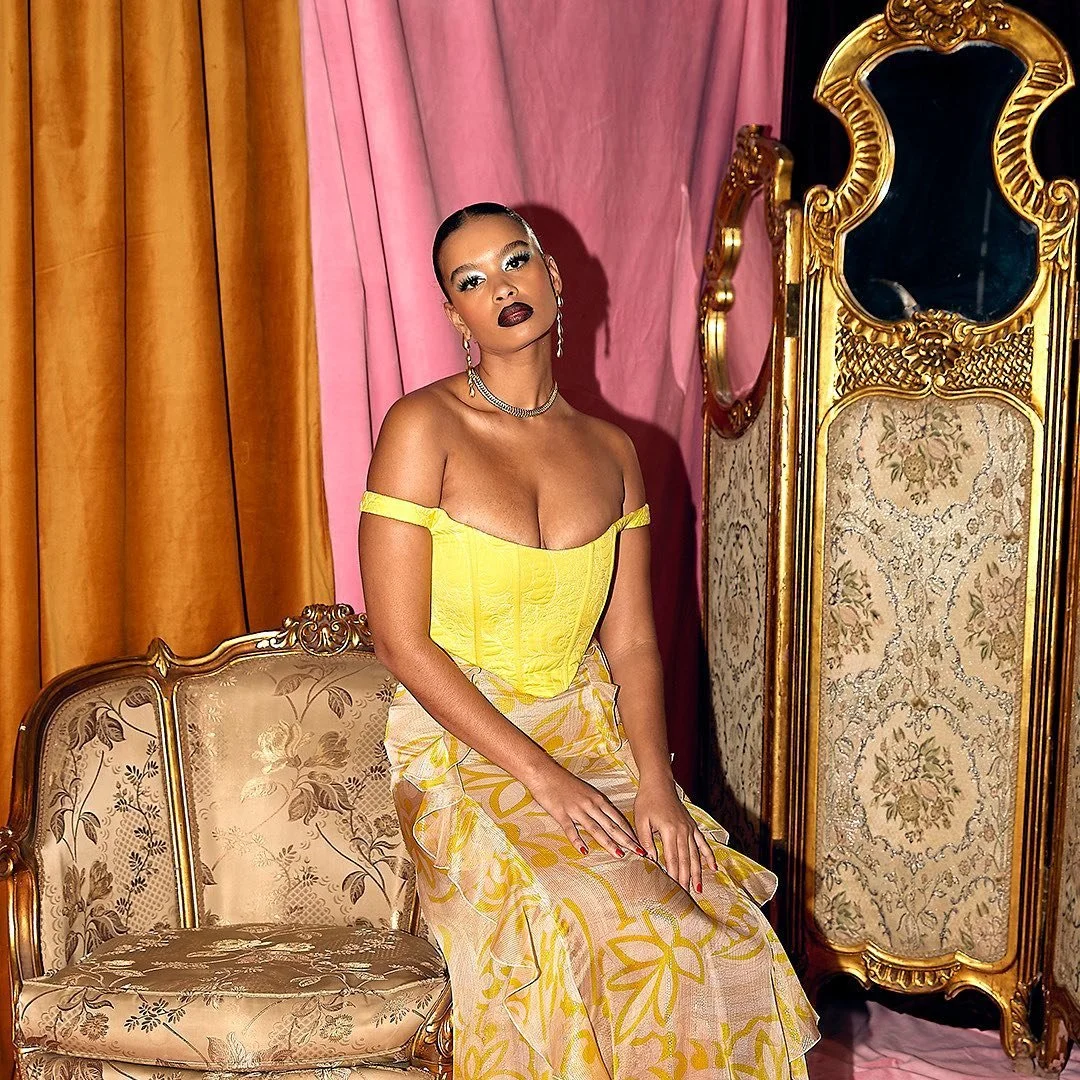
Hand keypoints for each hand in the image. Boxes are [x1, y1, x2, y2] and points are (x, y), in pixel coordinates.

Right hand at [530, 762, 645, 860]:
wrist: (544, 773)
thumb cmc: (564, 781)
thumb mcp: (585, 790)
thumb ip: (595, 804)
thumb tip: (606, 817)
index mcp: (597, 799)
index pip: (617, 818)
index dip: (629, 831)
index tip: (638, 842)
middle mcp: (590, 805)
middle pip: (611, 826)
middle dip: (626, 840)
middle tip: (639, 852)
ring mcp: (576, 810)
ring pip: (595, 829)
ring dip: (608, 843)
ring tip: (619, 855)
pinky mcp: (562, 814)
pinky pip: (571, 830)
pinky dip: (577, 841)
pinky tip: (584, 851)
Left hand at [633, 774, 717, 893]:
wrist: (658, 784)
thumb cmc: (646, 801)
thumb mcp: (641, 821)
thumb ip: (645, 841)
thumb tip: (650, 860)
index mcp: (669, 831)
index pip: (672, 859)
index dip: (674, 876)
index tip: (674, 890)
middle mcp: (683, 831)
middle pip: (686, 860)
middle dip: (686, 879)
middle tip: (686, 896)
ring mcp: (690, 828)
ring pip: (695, 855)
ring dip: (697, 872)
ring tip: (698, 888)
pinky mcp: (693, 825)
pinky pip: (703, 843)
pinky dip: (708, 856)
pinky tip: (713, 868)